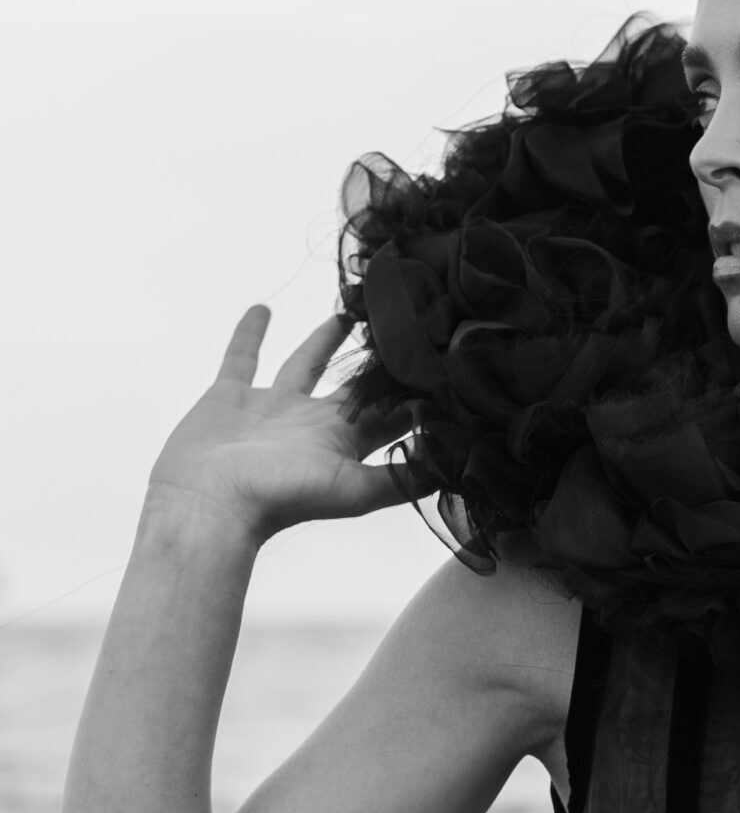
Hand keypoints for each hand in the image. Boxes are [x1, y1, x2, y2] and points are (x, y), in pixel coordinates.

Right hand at [145, 306, 416, 543]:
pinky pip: (243, 357)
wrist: (209, 504)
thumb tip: (456, 468)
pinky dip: (251, 333)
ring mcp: (271, 409)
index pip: (391, 411)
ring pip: (307, 365)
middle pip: (355, 384)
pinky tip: (262, 307)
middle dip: (378, 360)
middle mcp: (313, 424)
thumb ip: (401, 477)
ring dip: (326, 340)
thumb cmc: (281, 498)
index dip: (415, 390)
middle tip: (402, 324)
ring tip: (348, 313)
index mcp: (345, 442)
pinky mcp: (231, 397)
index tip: (441, 357)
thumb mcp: (353, 489)